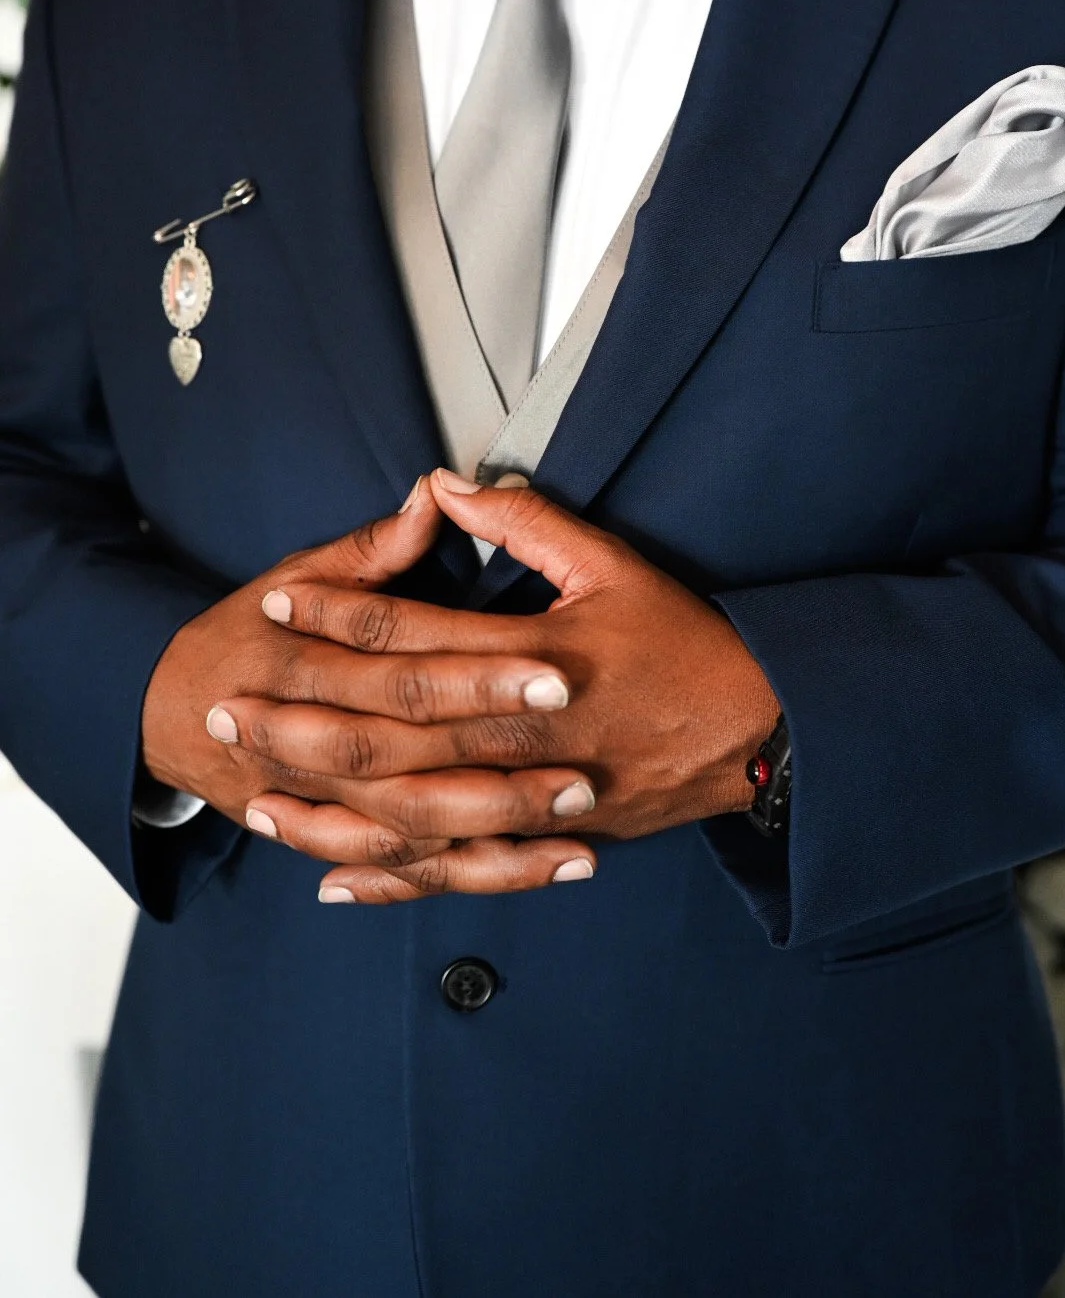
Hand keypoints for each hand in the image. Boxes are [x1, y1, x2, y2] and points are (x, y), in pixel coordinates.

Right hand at [141, 477, 597, 887]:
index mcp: (308, 665)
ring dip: (503, 832)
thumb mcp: (294, 575)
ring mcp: (330, 803)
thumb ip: (372, 547)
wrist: (170, 713)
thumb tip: (438, 493)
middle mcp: (317, 743)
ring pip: (421, 832)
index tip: (557, 671)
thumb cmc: (246, 636)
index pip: (405, 668)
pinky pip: (416, 871)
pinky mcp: (345, 840)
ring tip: (583, 825)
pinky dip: (481, 876)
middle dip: (507, 768)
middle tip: (590, 766)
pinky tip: (549, 867)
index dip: (480, 674)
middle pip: (419, 760)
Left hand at [244, 470, 779, 903]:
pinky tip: (333, 883)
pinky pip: (456, 871)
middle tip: (226, 707)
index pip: (413, 632)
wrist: (761, 731)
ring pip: (409, 814)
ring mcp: (533, 800)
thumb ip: (528, 524)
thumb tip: (450, 486)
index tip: (279, 594)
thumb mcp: (614, 566)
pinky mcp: (547, 843)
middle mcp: (523, 736)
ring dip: (327, 807)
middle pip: (389, 731)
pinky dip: (392, 881)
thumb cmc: (686, 643)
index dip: (340, 609)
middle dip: (300, 718)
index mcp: (534, 658)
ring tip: (254, 796)